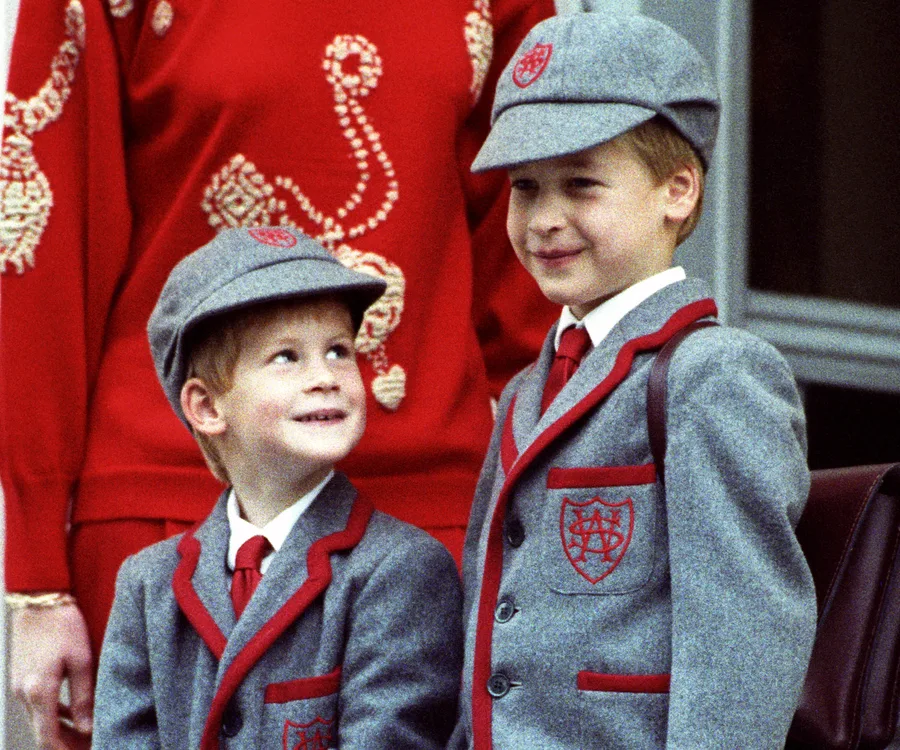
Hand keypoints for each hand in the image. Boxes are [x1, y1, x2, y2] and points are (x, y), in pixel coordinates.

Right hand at [9, 603, 93, 748]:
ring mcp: (19, 686)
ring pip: (39, 720)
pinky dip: (53, 714)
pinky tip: (71, 713)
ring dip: (60, 730)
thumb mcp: (81, 660)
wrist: (39, 599)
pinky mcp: (21, 677)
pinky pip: (36, 705)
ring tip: (85, 734)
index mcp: (38, 691)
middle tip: (91, 744)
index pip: (48, 738)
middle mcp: (23, 693)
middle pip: (43, 732)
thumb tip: (87, 728)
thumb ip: (83, 697)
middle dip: (66, 744)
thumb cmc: (62, 624)